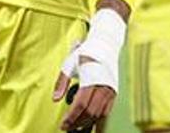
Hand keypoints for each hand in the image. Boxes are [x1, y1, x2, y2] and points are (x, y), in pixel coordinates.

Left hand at [51, 8, 125, 130]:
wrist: (105, 44)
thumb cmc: (85, 54)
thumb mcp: (69, 64)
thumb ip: (61, 82)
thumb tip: (55, 99)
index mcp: (91, 79)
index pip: (81, 105)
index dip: (71, 118)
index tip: (62, 125)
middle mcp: (103, 86)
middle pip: (90, 112)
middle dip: (77, 123)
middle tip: (66, 127)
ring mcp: (110, 90)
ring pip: (99, 114)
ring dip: (87, 123)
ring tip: (76, 126)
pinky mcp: (114, 92)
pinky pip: (107, 111)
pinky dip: (98, 119)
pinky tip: (90, 123)